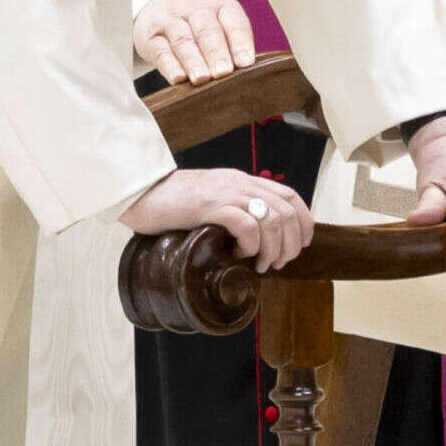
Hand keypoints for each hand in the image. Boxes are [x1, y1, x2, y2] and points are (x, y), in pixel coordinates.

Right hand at [121, 168, 313, 272]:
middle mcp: (239, 184)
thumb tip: (254, 236)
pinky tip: (240, 253)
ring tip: (260, 264)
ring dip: (273, 248)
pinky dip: (251, 244)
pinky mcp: (209, 207)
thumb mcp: (212, 198)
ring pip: (271, 219)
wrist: (141, 191)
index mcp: (242, 181)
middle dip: (290, 243)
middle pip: (286, 211)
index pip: (289, 195)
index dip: (304, 221)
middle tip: (277, 263)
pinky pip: (245, 224)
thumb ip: (233, 208)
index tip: (301, 245)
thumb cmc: (173, 202)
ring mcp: (225, 194)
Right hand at [133, 0, 255, 84]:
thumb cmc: (199, 25)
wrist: (159, 3)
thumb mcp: (219, 25)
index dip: (240, 41)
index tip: (246, 63)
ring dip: (193, 60)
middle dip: (216, 52)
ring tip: (202, 78)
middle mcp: (194, 9)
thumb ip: (233, 47)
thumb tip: (246, 77)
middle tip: (223, 72)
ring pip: (183, 39)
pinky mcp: (150, 37)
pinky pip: (160, 51)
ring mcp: (170, 21)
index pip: (233, 20)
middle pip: (207, 29)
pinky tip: (178, 79)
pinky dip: (170, 65)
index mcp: (220, 6)